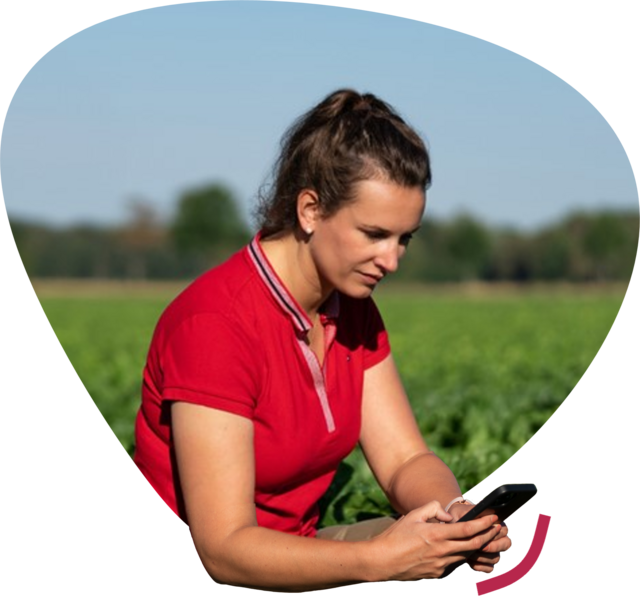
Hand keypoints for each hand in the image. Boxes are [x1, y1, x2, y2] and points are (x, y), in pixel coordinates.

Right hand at [367, 501, 503, 582]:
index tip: (494, 518)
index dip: (484, 524)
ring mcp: (441, 566)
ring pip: (465, 555)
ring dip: (476, 547)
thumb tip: (447, 516)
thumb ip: (433, 509)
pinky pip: (453, 564)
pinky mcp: (437, 575)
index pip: (467, 529)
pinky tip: (458, 550)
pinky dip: (459, 556)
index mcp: (436, 534)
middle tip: (498, 528)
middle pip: (474, 545)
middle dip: (488, 535)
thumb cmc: (396, 536)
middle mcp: (442, 551)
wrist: (382, 562)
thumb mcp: (412, 515)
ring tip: (483, 537)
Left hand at [446, 502, 511, 575]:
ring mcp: (493, 551)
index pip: (504, 529)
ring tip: (468, 553)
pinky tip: (469, 561)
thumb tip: (482, 516)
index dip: (494, 534)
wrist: (450, 524)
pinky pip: (490, 569)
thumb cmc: (459, 516)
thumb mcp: (463, 512)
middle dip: (492, 547)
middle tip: (478, 547)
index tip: (481, 535)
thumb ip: (473, 513)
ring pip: (497, 558)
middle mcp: (498, 537)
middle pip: (506, 544)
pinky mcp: (486, 561)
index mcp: (495, 523)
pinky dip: (480, 567)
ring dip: (483, 557)